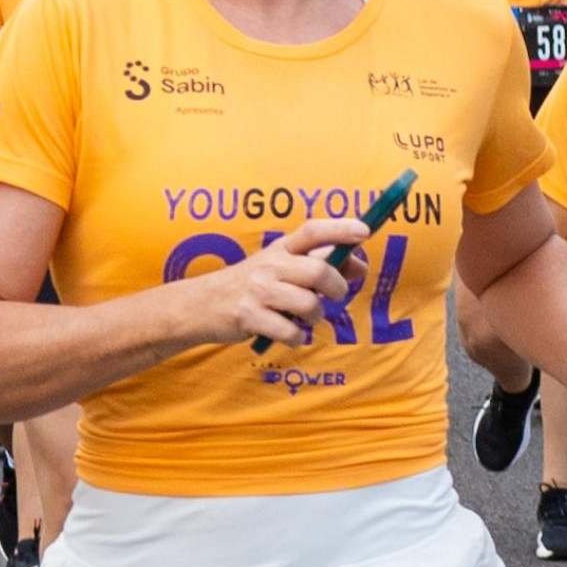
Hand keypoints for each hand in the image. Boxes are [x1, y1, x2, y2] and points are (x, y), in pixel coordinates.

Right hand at [185, 217, 368, 348]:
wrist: (202, 304)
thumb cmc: (253, 284)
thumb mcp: (280, 265)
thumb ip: (317, 263)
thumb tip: (360, 267)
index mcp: (281, 248)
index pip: (313, 230)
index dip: (340, 229)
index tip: (364, 231)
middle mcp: (270, 264)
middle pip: (319, 272)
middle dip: (337, 287)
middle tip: (335, 295)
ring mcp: (258, 290)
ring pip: (309, 305)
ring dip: (315, 317)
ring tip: (305, 319)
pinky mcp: (249, 316)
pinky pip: (291, 332)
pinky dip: (297, 338)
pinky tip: (287, 333)